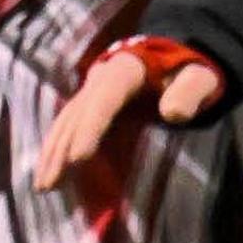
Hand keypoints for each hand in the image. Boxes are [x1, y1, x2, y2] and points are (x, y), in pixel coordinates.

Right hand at [33, 42, 223, 191]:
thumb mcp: (199, 77)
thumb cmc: (188, 72)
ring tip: (43, 185)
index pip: (105, 98)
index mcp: (128, 68)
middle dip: (62, 148)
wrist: (176, 56)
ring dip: (52, 152)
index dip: (90, 127)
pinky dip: (55, 146)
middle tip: (51, 184)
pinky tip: (48, 170)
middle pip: (77, 113)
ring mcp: (91, 90)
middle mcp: (101, 77)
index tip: (79, 159)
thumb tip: (173, 113)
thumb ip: (190, 91)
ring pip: (65, 120)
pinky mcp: (88, 103)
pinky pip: (66, 124)